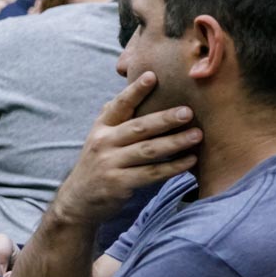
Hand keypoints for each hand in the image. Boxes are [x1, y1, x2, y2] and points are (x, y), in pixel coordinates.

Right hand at [50, 73, 199, 228]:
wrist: (78, 200)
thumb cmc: (98, 164)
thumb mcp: (100, 138)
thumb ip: (115, 118)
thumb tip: (129, 92)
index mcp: (101, 128)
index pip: (119, 105)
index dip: (135, 91)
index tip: (152, 76)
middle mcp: (104, 142)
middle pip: (139, 127)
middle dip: (165, 119)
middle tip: (188, 112)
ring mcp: (110, 163)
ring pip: (148, 150)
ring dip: (175, 142)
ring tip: (197, 135)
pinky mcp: (119, 183)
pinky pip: (151, 173)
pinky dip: (172, 167)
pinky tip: (190, 160)